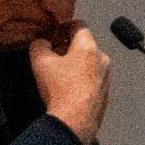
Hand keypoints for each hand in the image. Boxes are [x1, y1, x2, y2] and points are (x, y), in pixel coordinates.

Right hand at [30, 22, 108, 144]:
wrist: (75, 120)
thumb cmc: (60, 88)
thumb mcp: (39, 61)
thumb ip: (39, 45)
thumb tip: (42, 42)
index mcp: (88, 47)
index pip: (78, 25)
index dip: (62, 26)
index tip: (52, 34)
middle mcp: (102, 59)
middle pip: (83, 45)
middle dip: (66, 47)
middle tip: (50, 55)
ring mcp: (106, 76)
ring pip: (88, 62)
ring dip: (73, 63)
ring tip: (56, 75)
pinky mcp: (104, 92)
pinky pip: (91, 78)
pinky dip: (79, 78)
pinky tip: (66, 89)